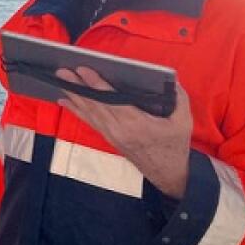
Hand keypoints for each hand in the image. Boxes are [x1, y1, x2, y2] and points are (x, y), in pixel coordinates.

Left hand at [56, 65, 191, 198]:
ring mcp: (112, 135)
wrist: (168, 174)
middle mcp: (120, 130)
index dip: (96, 85)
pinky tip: (64, 100)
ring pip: (89, 112)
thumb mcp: (183, 121)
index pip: (112, 100)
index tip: (83, 69)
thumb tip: (170, 79)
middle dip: (77, 86)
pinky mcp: (109, 138)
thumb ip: (178, 98)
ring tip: (60, 79)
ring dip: (74, 95)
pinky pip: (89, 121)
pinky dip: (76, 110)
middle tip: (62, 70)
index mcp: (137, 124)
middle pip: (95, 105)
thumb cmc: (175, 145)